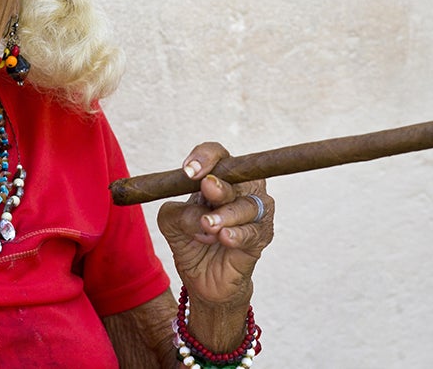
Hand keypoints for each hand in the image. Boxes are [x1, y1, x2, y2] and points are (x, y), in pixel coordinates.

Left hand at [157, 142, 273, 307]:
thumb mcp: (171, 222)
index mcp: (218, 178)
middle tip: (207, 187)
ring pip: (247, 206)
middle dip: (220, 184)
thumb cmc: (189, 241)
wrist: (202, 279)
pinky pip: (253, 232)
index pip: (218, 155)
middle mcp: (241, 190)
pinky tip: (225, 237)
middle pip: (238, 178)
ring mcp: (254, 212)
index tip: (188, 171)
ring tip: (208, 225)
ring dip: (226, 214)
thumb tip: (198, 215)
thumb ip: (179, 212)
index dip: (205, 157)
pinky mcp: (261, 236)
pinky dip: (238, 234)